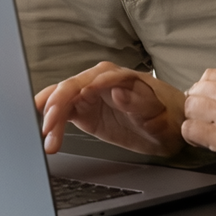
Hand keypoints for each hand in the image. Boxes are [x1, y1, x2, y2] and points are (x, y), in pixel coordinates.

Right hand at [35, 63, 186, 156]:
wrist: (171, 127)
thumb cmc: (167, 115)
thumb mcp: (157, 112)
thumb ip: (137, 102)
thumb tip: (115, 91)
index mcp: (115, 76)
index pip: (88, 81)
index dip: (72, 94)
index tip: (62, 112)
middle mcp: (99, 81)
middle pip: (69, 88)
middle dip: (56, 107)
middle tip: (48, 128)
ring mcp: (90, 95)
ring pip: (63, 100)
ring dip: (51, 118)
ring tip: (46, 140)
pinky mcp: (86, 110)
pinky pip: (64, 111)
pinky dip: (53, 122)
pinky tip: (45, 132)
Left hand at [182, 52, 215, 192]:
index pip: (210, 76)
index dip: (207, 91)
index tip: (210, 104)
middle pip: (197, 90)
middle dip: (198, 104)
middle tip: (205, 118)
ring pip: (190, 108)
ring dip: (193, 119)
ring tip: (203, 130)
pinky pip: (190, 130)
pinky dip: (191, 136)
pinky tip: (201, 142)